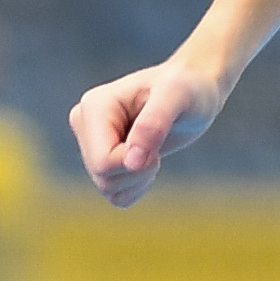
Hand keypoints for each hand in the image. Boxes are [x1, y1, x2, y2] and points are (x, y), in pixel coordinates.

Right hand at [69, 58, 222, 206]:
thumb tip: (131, 161)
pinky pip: (114, 193)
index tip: (157, 145)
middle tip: (158, 148)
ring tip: (154, 152)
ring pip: (107, 187)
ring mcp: (91, 142)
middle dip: (138, 172)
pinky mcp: (103, 157)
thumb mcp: (177, 95)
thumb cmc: (187, 87)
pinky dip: (136, 186)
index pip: (102, 161)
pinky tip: (148, 162)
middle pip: (102, 176)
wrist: (194, 92)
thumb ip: (154, 124)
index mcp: (95, 105)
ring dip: (138, 179)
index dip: (135, 165)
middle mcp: (86, 122)